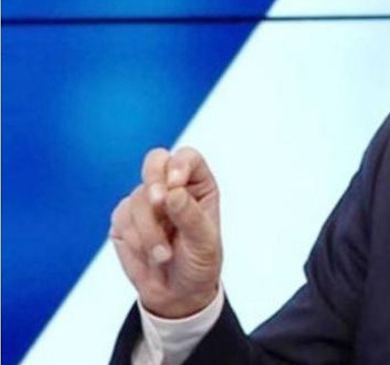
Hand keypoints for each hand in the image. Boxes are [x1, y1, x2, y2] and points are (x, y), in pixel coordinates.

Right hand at [110, 146, 221, 318]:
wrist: (178, 294)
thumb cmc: (199, 263)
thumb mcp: (204, 242)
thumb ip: (190, 215)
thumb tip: (172, 192)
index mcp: (197, 186)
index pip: (187, 158)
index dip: (178, 165)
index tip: (175, 185)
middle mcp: (171, 187)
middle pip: (155, 161)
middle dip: (154, 182)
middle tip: (159, 203)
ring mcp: (146, 202)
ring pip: (137, 197)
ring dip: (149, 229)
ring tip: (164, 254)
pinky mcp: (124, 219)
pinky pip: (122, 217)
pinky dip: (136, 239)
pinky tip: (150, 254)